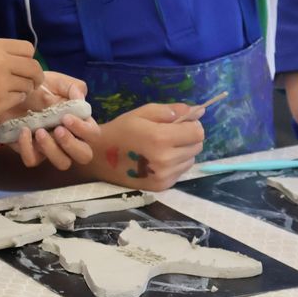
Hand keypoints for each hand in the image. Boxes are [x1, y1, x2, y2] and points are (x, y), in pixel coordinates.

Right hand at [0, 38, 43, 130]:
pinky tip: (0, 101)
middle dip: (34, 76)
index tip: (23, 67)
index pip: (27, 48)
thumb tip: (23, 63)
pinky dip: (14, 100)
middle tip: (29, 83)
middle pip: (34, 67)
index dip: (28, 59)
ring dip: (24, 90)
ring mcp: (2, 83)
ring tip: (7, 93)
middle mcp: (0, 62)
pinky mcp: (1, 102)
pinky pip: (19, 99)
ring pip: (29, 85)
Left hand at [4, 74, 95, 169]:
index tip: (66, 117)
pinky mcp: (30, 150)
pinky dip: (28, 148)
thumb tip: (80, 100)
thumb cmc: (41, 87)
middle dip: (72, 145)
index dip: (83, 129)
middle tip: (58, 130)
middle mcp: (68, 139)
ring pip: (62, 163)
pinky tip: (23, 131)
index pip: (93, 134)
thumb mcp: (58, 82)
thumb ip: (73, 87)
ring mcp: (50, 147)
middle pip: (84, 156)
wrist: (14, 89)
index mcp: (79, 122)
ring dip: (52, 150)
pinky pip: (32, 160)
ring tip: (39, 132)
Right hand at [63, 103, 204, 190]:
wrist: (99, 158)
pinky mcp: (162, 186)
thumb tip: (197, 111)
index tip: (180, 123)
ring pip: (191, 159)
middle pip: (197, 147)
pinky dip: (175, 164)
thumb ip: (170, 110)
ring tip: (162, 148)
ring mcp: (164, 175)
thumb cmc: (120, 131)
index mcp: (160, 138)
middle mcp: (166, 159)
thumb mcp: (142, 113)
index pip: (198, 132)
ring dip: (182, 152)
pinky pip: (181, 171)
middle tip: (169, 135)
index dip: (192, 125)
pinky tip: (158, 160)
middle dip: (188, 138)